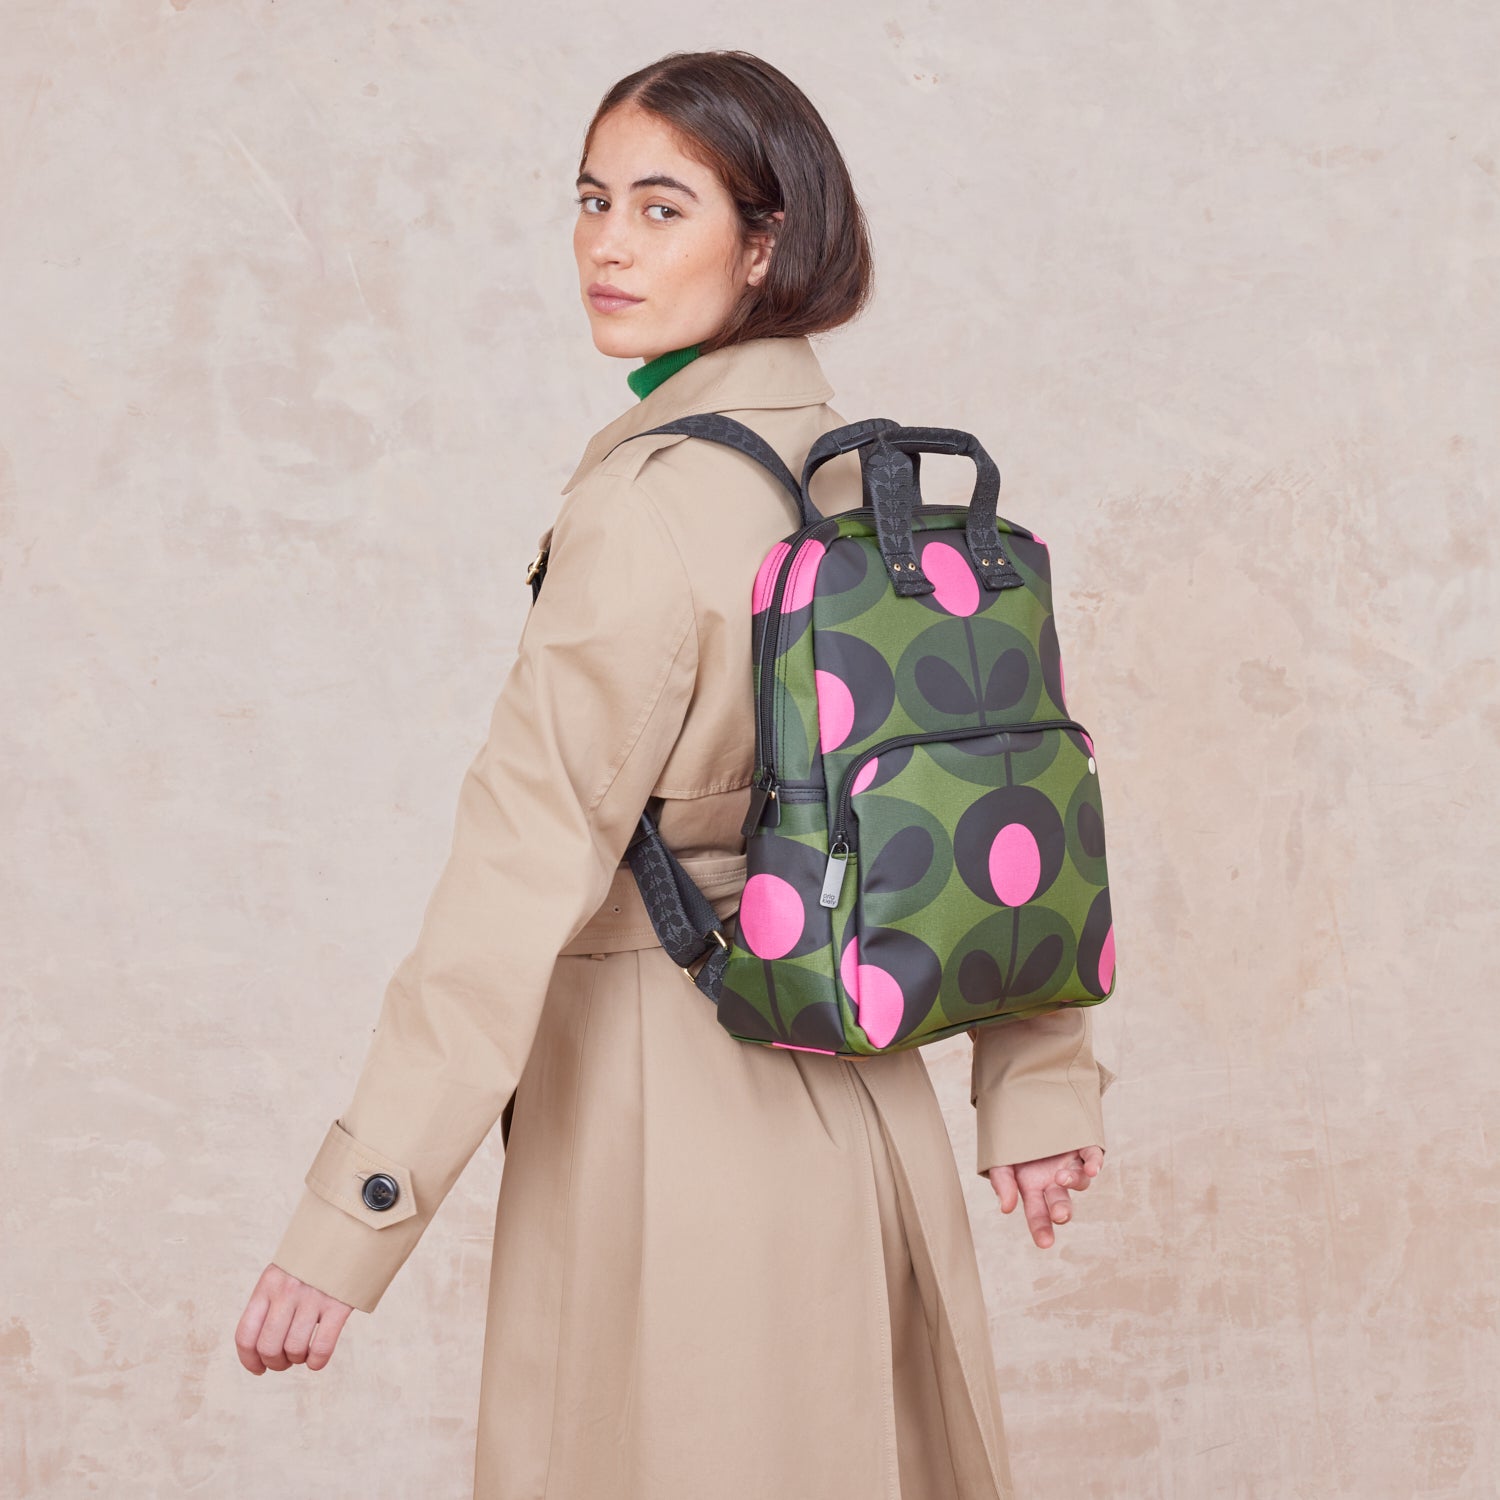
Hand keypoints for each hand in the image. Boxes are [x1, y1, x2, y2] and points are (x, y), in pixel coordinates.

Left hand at [235, 1262, 353, 1373]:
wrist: (350, 1231)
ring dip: (297, 1360)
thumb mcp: (283, 1273)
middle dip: (275, 1363)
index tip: (258, 1368)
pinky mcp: (339, 1304)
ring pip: (294, 1349)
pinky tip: (317, 1359)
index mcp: (268, 1284)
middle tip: (285, 1360)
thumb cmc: (312, 1261)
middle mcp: (287, 1291)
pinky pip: (322, 1347)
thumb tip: (262, 1349)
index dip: (248, 1360)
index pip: (246, 1334)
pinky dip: (317, 1361)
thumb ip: (271, 1303)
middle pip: (269, 1346)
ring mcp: (314, 1297)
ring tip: (303, 1353)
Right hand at [986, 1144, 1103, 1248]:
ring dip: (1072, 1181)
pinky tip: (1091, 1168)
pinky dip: (1094, 1163)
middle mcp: (1054, 1180)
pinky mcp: (1081, 1145)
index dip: (1041, 1228)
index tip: (1044, 1243)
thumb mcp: (1000, 1161)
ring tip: (1060, 1177)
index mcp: (1033, 1187)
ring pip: (1079, 1181)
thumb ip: (1001, 1183)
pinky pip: (1092, 1157)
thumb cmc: (1010, 1138)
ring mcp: (1070, 1163)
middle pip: (1061, 1202)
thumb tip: (1006, 1209)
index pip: (1038, 1214)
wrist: (1021, 1107)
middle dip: (1061, 1211)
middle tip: (1060, 1215)